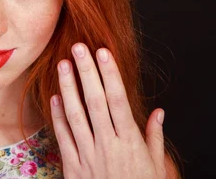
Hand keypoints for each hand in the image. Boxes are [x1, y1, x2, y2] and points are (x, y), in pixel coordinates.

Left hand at [50, 43, 167, 177]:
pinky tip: (55, 97)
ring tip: (63, 65)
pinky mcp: (74, 167)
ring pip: (76, 115)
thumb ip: (154, 137)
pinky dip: (59, 117)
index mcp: (130, 142)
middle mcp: (108, 145)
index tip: (104, 52)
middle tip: (78, 47)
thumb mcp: (155, 166)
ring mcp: (89, 155)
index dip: (110, 74)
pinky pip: (64, 138)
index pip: (118, 100)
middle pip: (95, 101)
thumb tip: (159, 112)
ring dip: (69, 88)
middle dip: (87, 72)